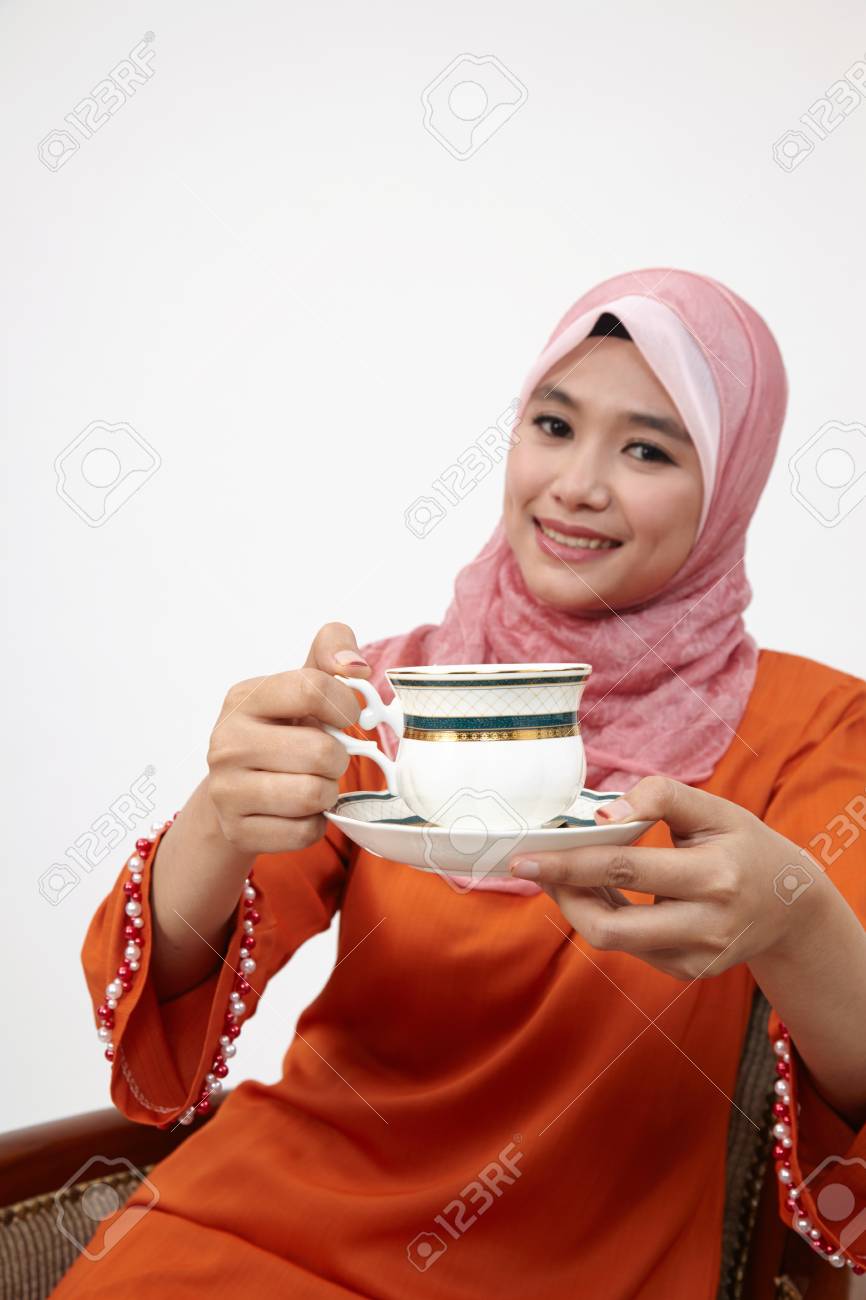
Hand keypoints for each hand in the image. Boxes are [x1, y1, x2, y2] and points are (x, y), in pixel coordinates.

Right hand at [206, 622, 370, 853]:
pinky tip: (299, 811)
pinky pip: (304, 832)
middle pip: (320, 751)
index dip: (345, 705)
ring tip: (313, 782)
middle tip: (326, 759)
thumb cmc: (282, 730)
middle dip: (338, 758)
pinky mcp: (237, 830)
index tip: (347, 716)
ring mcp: (226, 789)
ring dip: (328, 792)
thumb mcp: (302, 683)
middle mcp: (226, 742)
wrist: (240, 788)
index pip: (311, 689)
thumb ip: (331, 651)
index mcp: (244, 698)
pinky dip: (314, 824)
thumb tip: (355, 664)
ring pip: (313, 794)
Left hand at [508, 775, 822, 981]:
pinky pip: (630, 947)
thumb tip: (602, 814)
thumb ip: (659, 797)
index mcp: (715, 877)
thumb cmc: (745, 846)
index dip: (570, 864)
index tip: (526, 857)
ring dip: (579, 905)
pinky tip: (602, 892)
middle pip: (611, 925)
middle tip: (534, 867)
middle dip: (562, 896)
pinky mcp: (689, 972)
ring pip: (614, 941)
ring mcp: (698, 957)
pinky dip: (607, 917)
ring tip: (568, 874)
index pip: (626, 870)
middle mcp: (707, 925)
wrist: (791, 905)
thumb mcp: (714, 809)